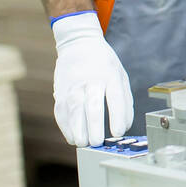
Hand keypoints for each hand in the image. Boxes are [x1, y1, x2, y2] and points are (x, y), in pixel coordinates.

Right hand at [52, 12, 133, 146]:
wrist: (78, 43)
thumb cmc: (103, 64)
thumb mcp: (120, 75)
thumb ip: (124, 101)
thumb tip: (124, 127)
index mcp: (110, 75)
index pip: (115, 98)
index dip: (116, 116)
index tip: (118, 133)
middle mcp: (91, 80)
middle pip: (92, 105)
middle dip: (94, 126)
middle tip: (98, 142)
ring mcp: (74, 85)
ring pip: (74, 110)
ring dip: (78, 129)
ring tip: (84, 143)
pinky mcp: (60, 91)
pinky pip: (61, 111)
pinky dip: (66, 127)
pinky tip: (72, 138)